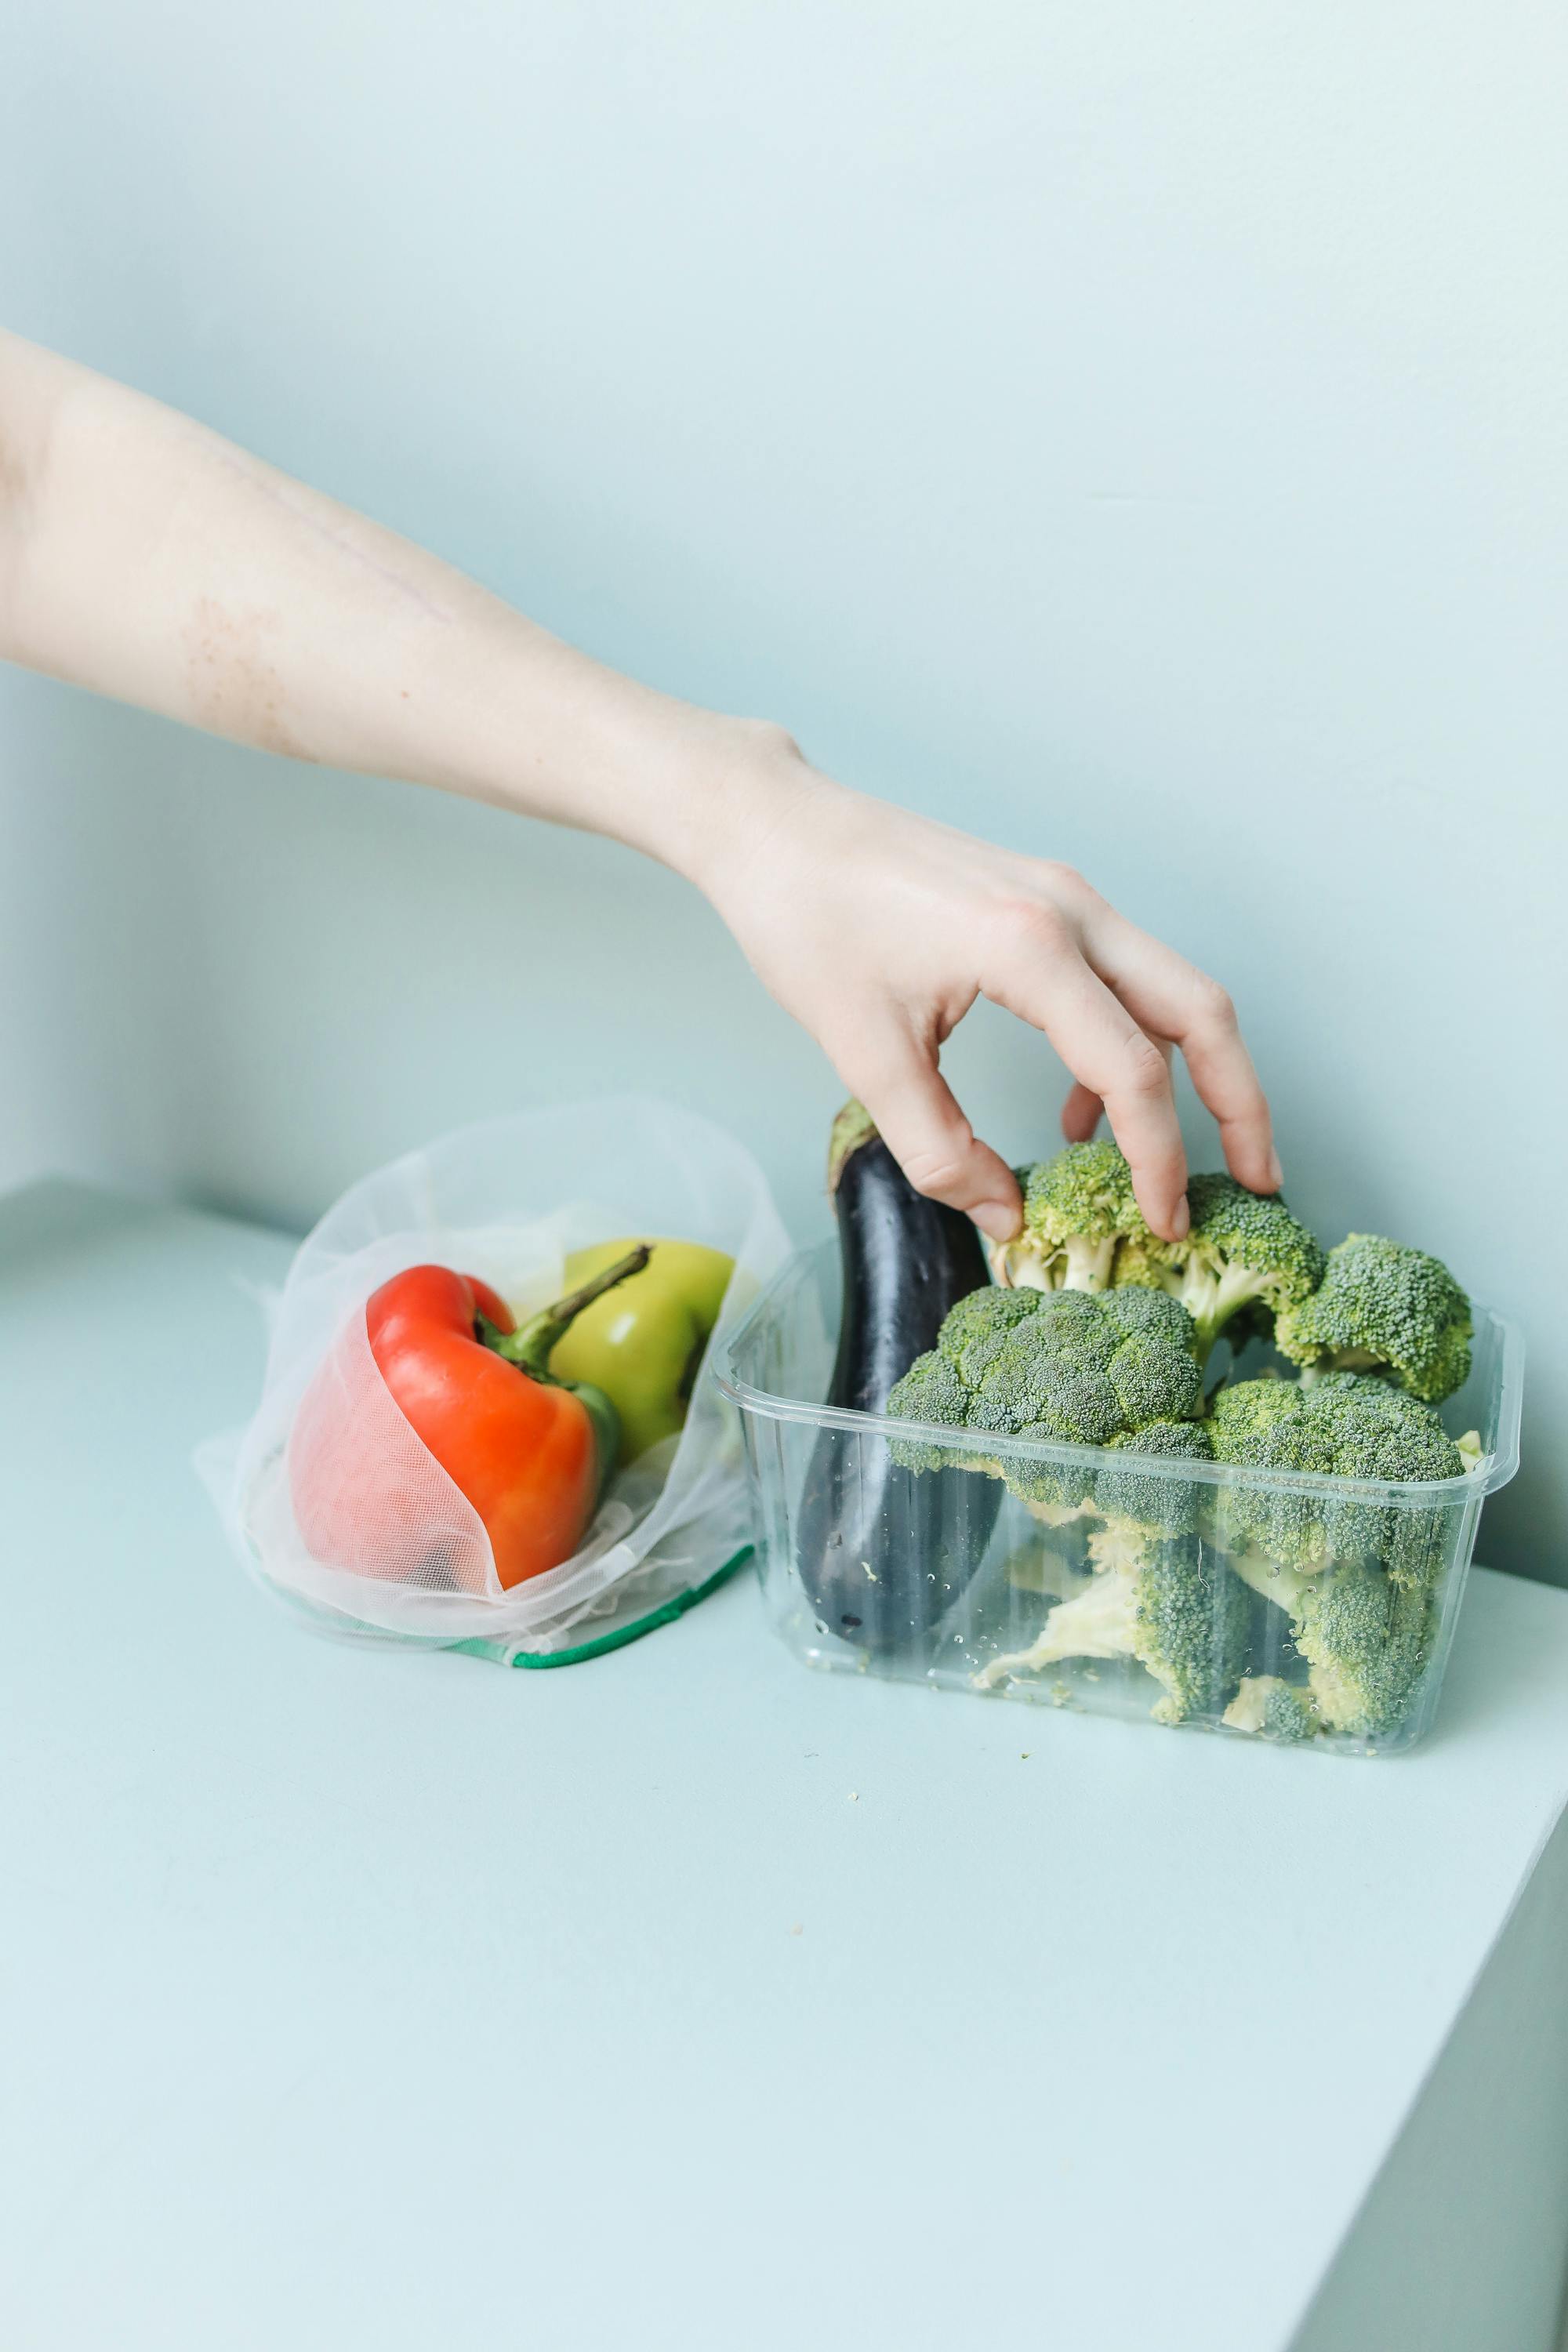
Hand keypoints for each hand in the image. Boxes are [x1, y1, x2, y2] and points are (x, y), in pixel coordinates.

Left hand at [700, 739, 1278, 1245]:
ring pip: (1174, 988)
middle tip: (1256, 1181)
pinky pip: (1123, 975)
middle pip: (1202, 1012)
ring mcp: (1066, 896)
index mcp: (1029, 947)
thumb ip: (939, 1150)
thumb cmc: (808, 922)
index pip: (1133, 1071)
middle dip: (1241, 1103)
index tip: (1164, 1222)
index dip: (1158, 1159)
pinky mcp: (1047, 897)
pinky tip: (1078, 1107)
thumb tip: (1004, 1218)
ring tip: (1169, 1160)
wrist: (775, 829)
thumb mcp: (864, 1056)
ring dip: (1193, 1071)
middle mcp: (1070, 911)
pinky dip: (1129, 1042)